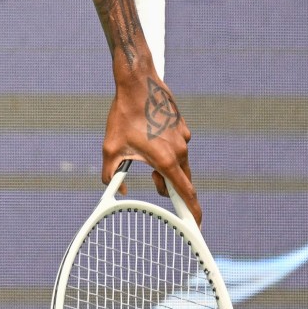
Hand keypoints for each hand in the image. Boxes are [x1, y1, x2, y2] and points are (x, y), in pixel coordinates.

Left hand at [101, 51, 200, 224]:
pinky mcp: (182, 126)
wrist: (138, 82)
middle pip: (183, 180)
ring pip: (180, 162)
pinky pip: (179, 146)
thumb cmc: (123, 116)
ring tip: (146, 158)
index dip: (193, 212)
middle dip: (170, 187)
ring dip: (167, 168)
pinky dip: (168, 151)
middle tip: (153, 183)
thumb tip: (116, 190)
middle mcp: (180, 150)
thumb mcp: (110, 149)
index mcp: (166, 159)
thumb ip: (111, 175)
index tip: (197, 226)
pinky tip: (150, 139)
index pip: (186, 193)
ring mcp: (183, 137)